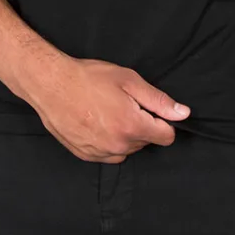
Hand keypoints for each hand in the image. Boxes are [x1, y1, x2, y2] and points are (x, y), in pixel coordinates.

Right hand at [29, 56, 190, 162]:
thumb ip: (158, 100)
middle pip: (146, 142)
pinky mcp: (86, 155)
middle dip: (141, 125)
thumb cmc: (89, 78)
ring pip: (127, 150)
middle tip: (123, 103)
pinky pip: (108, 154)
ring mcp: (100, 153)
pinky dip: (108, 142)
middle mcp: (118, 146)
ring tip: (107, 111)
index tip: (150, 109)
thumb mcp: (129, 81)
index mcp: (132, 126)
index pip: (166, 136)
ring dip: (125, 135)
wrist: (51, 85)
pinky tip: (96, 122)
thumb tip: (183, 113)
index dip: (163, 121)